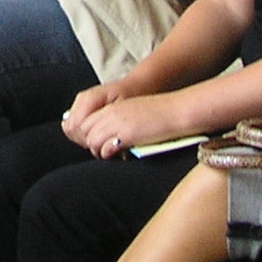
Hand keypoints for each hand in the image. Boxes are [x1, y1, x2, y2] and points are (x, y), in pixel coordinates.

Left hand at [65, 90, 186, 157]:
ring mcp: (117, 122)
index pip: (86, 121)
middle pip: (85, 131)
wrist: (176, 110)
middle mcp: (111, 113)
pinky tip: (118, 155)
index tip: (98, 143)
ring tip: (111, 155)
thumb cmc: (159, 114)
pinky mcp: (126, 133)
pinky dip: (107, 154)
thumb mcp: (133, 112)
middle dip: (91, 143)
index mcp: (112, 107)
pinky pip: (104, 148)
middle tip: (104, 152)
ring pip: (91, 140)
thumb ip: (119, 121)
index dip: (89, 135)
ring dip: (99, 150)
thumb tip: (111, 139)